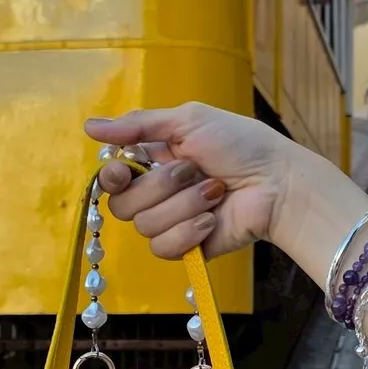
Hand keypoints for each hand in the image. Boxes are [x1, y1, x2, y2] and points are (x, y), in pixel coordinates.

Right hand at [85, 103, 299, 260]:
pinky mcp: (187, 247)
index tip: (122, 169)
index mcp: (155, 160)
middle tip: (194, 171)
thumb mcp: (189, 120)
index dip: (112, 176)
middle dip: (160, 186)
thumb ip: (138, 125)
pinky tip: (213, 219)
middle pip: (122, 205)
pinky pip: (163, 248)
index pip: (111, 177)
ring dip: (184, 204)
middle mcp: (158, 192)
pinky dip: (189, 231)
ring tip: (215, 192)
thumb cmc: (241, 144)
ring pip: (145, 225)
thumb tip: (89, 126)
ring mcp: (172, 222)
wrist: (278, 182)